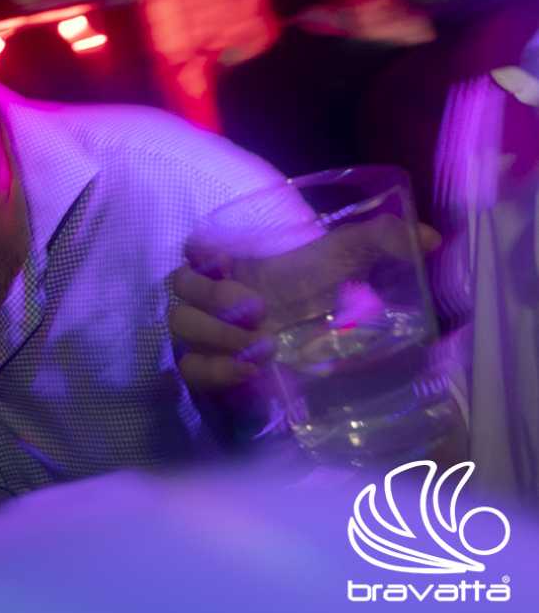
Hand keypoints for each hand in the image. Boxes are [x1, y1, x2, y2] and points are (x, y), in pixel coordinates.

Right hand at [170, 218, 440, 393]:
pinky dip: (216, 370)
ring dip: (217, 336)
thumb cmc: (333, 296)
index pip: (194, 247)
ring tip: (263, 347)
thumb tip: (431, 239)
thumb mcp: (357, 262)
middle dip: (215, 298)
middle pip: (181, 288)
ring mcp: (209, 334)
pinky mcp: (213, 371)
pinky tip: (249, 373)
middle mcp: (214, 296)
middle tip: (259, 310)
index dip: (199, 252)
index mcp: (237, 262)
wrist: (336, 355)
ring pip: (183, 328)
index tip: (222, 258)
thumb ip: (385, 240)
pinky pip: (192, 369)